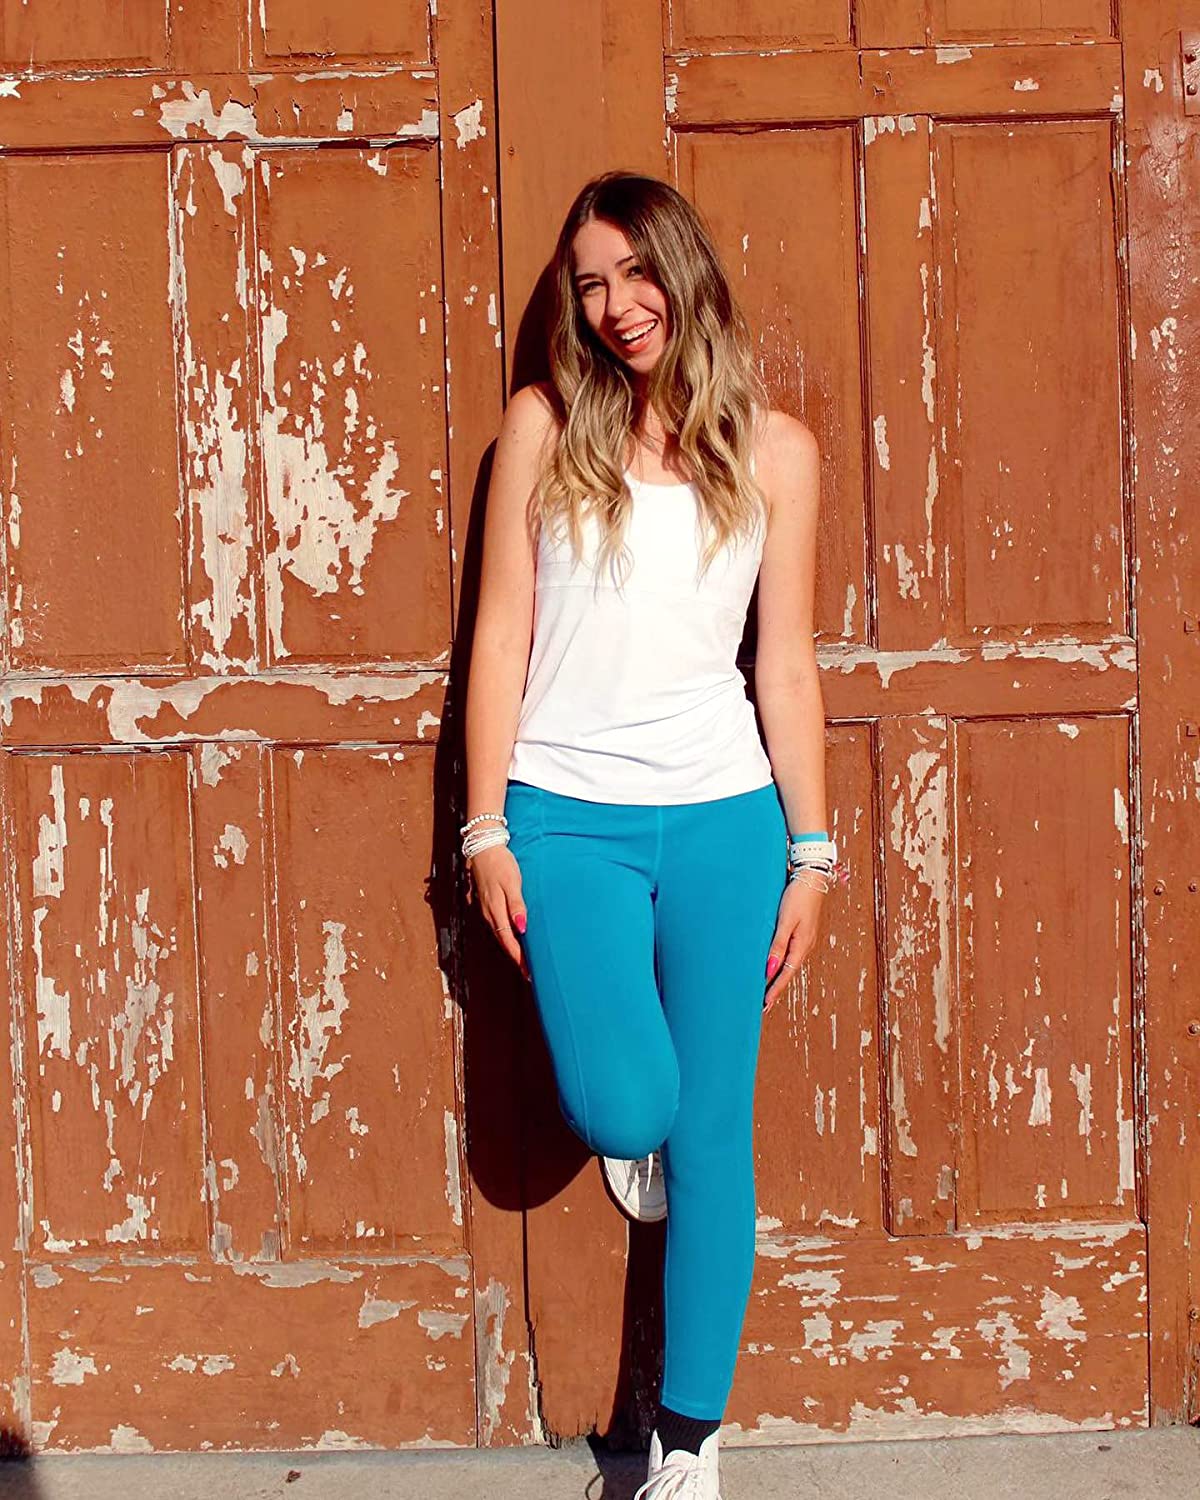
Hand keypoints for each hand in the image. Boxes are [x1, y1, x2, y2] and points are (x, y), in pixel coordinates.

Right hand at [466, 844, 530, 979]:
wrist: (483, 847)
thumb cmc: (500, 863)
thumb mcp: (511, 882)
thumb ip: (516, 905)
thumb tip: (521, 928)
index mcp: (495, 910)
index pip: (508, 941)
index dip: (519, 958)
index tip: (529, 973)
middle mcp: (489, 913)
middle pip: (504, 941)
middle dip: (516, 958)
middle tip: (529, 973)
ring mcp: (486, 908)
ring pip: (500, 934)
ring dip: (511, 948)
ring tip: (524, 960)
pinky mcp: (487, 903)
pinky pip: (497, 925)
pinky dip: (506, 935)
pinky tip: (514, 937)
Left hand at [762, 879, 824, 1012]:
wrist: (812, 877)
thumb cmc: (798, 896)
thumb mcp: (786, 921)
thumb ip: (777, 945)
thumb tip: (770, 969)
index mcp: (802, 945)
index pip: (785, 974)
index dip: (775, 990)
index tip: (765, 1004)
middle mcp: (805, 945)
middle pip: (788, 972)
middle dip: (776, 988)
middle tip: (764, 1004)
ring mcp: (805, 939)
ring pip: (790, 964)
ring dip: (779, 977)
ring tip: (768, 989)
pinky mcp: (802, 932)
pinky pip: (790, 954)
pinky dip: (782, 964)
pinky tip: (776, 965)